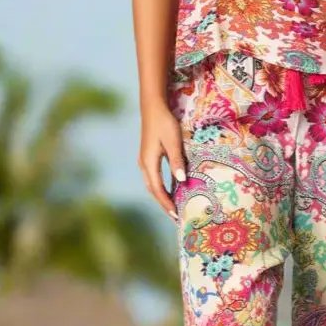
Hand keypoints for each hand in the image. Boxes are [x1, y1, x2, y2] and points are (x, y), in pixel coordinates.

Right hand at [138, 101, 186, 221]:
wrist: (153, 108)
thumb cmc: (164, 123)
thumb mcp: (173, 142)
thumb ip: (177, 161)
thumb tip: (181, 181)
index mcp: (149, 162)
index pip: (158, 189)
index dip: (167, 203)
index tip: (176, 214)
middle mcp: (144, 164)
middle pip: (153, 190)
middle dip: (164, 204)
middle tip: (176, 217)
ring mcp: (145, 160)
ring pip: (153, 184)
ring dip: (162, 196)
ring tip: (173, 207)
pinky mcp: (148, 156)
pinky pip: (155, 177)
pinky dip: (162, 187)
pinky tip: (171, 190)